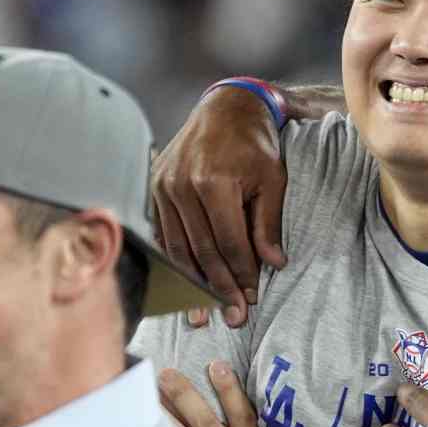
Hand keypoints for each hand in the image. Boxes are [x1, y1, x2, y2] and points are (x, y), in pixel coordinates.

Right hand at [153, 85, 287, 326]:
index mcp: (214, 182)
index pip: (228, 243)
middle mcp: (182, 186)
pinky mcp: (153, 187)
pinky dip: (176, 260)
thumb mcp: (273, 180)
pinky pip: (164, 234)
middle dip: (219, 288)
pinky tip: (184, 282)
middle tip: (233, 317)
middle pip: (201, 251)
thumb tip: (274, 263)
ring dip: (192, 283)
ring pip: (178, 247)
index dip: (241, 274)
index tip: (252, 299)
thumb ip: (269, 223)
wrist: (226, 109)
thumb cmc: (255, 145)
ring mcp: (163, 187)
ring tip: (203, 313)